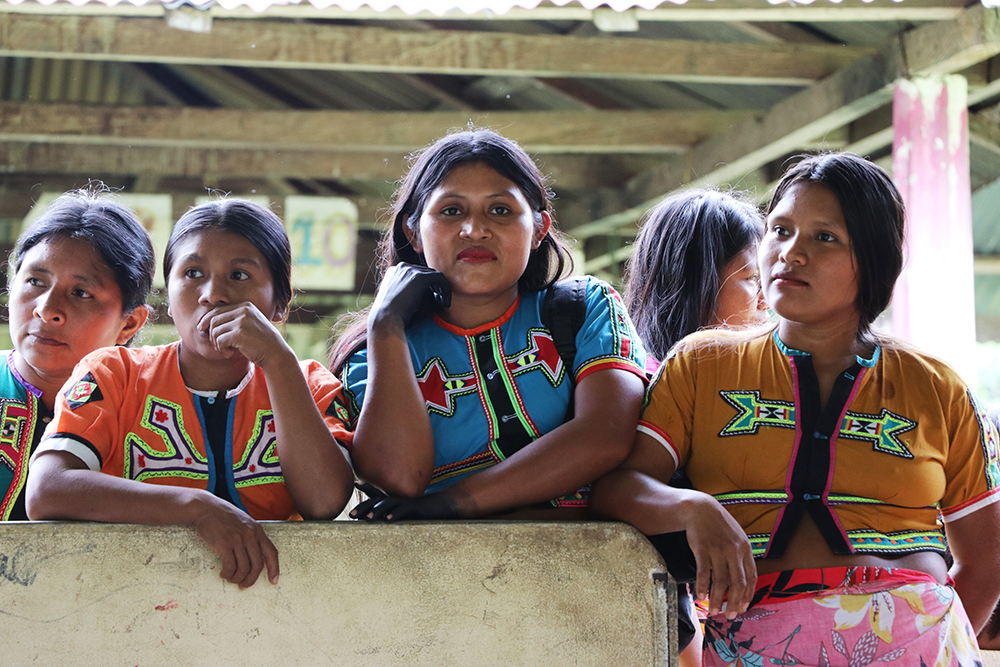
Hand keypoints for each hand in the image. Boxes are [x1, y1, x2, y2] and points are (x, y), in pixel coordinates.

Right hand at [190, 493, 279, 588]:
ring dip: (237, 578)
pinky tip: (223, 573)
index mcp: (258, 531)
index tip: (273, 581)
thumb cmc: (224, 517)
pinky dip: (227, 574)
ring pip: (244, 568)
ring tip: (230, 578)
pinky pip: (230, 566)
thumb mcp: (244, 523)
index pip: (272, 553)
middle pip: (258, 565)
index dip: (274, 569)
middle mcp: (250, 535)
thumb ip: (251, 536)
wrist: (205, 508)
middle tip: (243, 585)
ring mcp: (238, 539)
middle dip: (251, 579)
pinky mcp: (224, 544)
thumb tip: (254, 556)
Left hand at [197, 302, 290, 367]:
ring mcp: (242, 320)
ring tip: (227, 350)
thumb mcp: (249, 325)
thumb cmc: (261, 343)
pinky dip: (221, 349)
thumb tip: (203, 323)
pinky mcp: (239, 333)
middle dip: (211, 334)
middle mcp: (244, 310)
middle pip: (213, 319)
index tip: (202, 330)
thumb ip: (232, 320)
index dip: (206, 320)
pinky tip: (230, 353)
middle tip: (218, 345)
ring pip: (215, 331)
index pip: (217, 310)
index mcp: (246, 306)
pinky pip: (219, 340)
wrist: (276, 354)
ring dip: (217, 343)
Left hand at [350, 482, 460, 520]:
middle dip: (364, 507)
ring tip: (368, 518)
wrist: (443, 505)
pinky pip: (404, 512)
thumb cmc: (422, 510)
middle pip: (377, 501)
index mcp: (393, 499)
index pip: (377, 493)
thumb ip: (393, 511)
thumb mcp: (404, 510)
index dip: (366, 487)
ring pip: (389, 506)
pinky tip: (388, 519)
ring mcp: (406, 504)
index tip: (355, 483)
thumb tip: (380, 517)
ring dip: (377, 511)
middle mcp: (397, 499)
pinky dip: (396, 514)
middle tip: (351, 515)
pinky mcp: (415, 510)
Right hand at [369, 263, 450, 330]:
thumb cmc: (392, 316)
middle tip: (440, 301)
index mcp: (394, 271)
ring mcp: (410, 270)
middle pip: (426, 273)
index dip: (426, 286)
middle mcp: (401, 267)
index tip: (431, 299)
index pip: (416, 274)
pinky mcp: (419, 277)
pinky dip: (446, 290)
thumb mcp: (400, 300)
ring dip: (441, 288)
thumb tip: (434, 294)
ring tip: (443, 303)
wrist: (385, 319)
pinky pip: (440, 279)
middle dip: (435, 286)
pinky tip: (446, 303)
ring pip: (433, 275)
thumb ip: (412, 293)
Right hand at [685, 494, 755, 617]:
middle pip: (737, 583)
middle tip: (729, 616)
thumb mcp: (737, 537)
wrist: (700, 509)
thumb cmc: (719, 525)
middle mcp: (734, 550)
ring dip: (717, 599)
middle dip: (734, 602)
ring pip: (720, 581)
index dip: (747, 595)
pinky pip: (704, 573)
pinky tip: (701, 596)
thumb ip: (741, 556)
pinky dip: (702, 587)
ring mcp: (718, 550)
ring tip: (713, 611)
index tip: (742, 608)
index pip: (751, 577)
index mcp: (745, 548)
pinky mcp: (702, 549)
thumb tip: (742, 581)